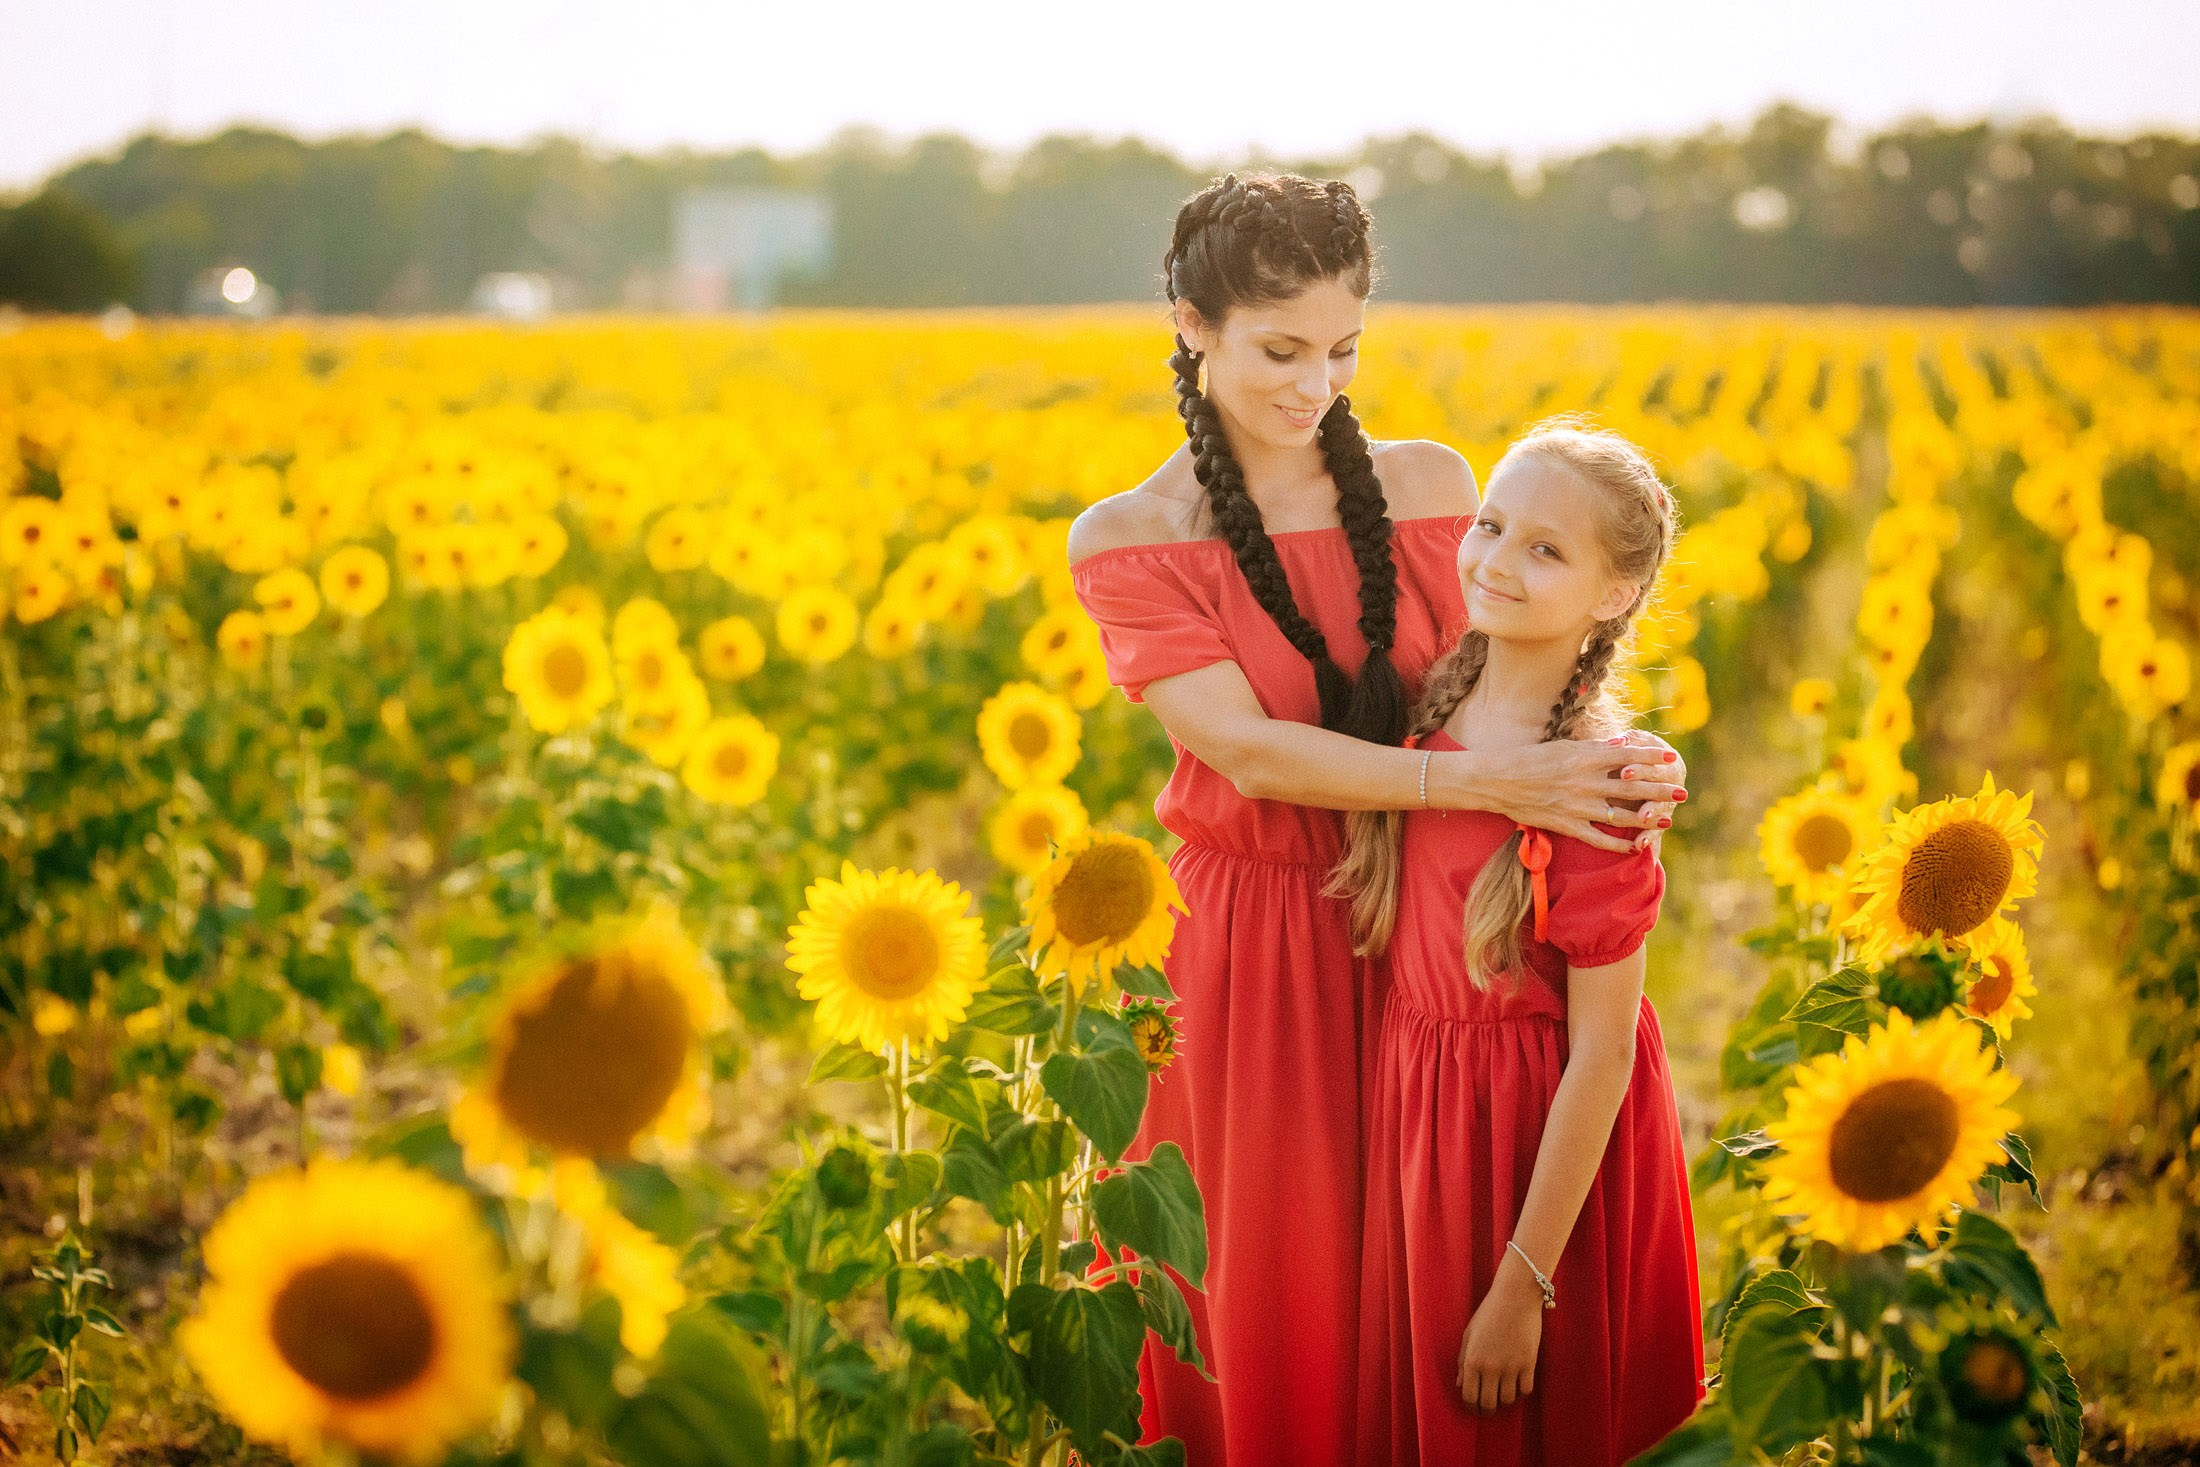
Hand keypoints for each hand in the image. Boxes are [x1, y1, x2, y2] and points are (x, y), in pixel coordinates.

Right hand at [1450, 734, 1686, 854]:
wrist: (1498, 781)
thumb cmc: (1530, 759)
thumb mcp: (1563, 747)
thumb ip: (1593, 750)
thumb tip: (1622, 745)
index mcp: (1583, 757)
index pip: (1627, 755)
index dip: (1651, 756)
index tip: (1670, 757)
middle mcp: (1584, 781)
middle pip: (1632, 785)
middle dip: (1660, 789)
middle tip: (1682, 791)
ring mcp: (1577, 806)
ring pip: (1622, 814)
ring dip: (1648, 817)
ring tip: (1667, 818)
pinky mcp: (1567, 825)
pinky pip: (1600, 838)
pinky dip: (1620, 844)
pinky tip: (1636, 847)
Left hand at [1456, 1265, 1543, 1413]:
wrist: (1515, 1297)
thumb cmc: (1489, 1313)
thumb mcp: (1469, 1334)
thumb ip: (1462, 1361)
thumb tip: (1460, 1385)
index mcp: (1472, 1360)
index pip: (1469, 1397)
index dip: (1471, 1408)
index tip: (1475, 1409)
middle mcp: (1490, 1367)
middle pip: (1488, 1404)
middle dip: (1487, 1411)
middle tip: (1489, 1409)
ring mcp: (1511, 1367)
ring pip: (1508, 1401)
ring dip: (1505, 1401)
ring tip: (1503, 1394)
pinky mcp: (1529, 1364)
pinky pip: (1525, 1391)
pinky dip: (1521, 1393)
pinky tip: (1517, 1385)